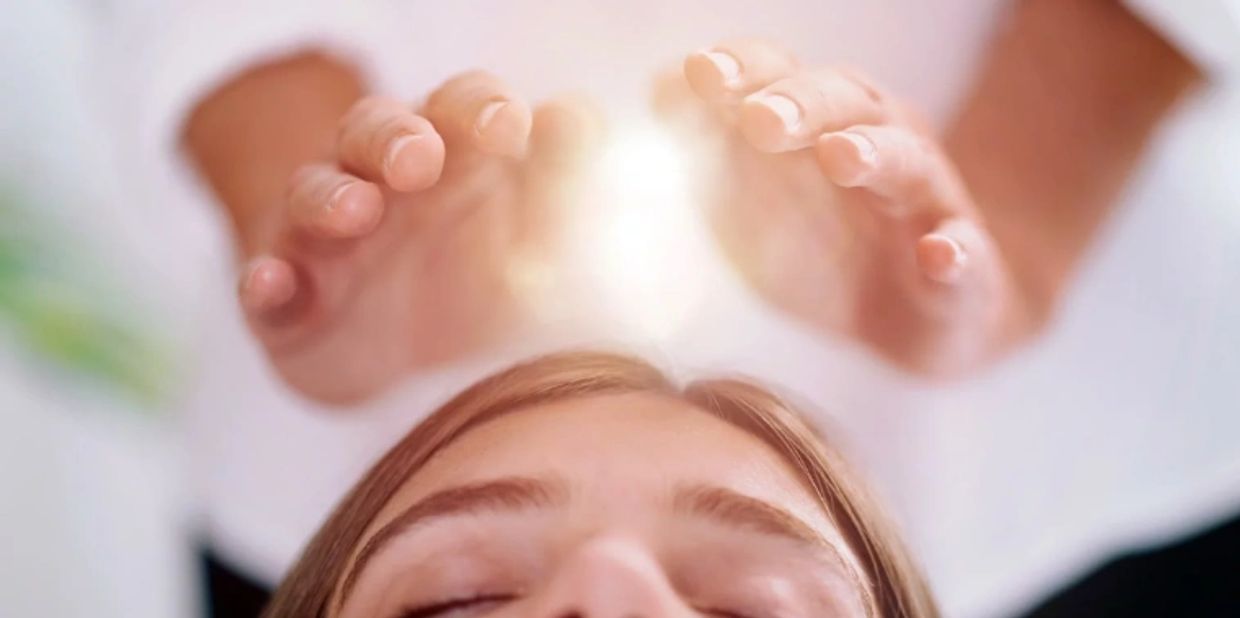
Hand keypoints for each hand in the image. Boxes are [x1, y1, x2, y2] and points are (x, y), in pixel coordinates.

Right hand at [238, 72, 595, 402]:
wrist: (401, 369)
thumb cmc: (472, 282)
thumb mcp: (529, 240)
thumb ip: (558, 182)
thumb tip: (577, 117)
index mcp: (448, 160)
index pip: (458, 107)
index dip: (478, 107)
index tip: (509, 126)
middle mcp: (378, 184)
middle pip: (373, 131)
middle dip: (394, 139)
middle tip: (421, 159)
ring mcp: (323, 241)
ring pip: (312, 195)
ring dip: (329, 197)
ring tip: (355, 211)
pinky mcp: (285, 304)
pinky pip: (264, 283)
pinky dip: (265, 282)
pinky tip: (273, 285)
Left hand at [660, 40, 1030, 375]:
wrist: (913, 320)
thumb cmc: (823, 245)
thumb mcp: (753, 199)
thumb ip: (710, 145)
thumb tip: (660, 87)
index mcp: (820, 121)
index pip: (780, 75)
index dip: (744, 69)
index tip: (699, 74)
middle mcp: (878, 142)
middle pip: (843, 102)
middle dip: (800, 104)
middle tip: (759, 119)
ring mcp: (925, 201)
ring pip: (906, 160)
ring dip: (873, 153)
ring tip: (839, 156)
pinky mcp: (963, 268)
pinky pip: (963, 252)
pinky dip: (952, 251)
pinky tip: (938, 253)